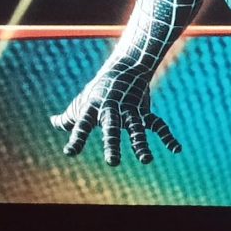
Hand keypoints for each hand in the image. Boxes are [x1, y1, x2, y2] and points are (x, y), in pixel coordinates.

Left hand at [52, 66, 181, 166]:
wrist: (125, 66)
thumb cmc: (98, 89)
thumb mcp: (81, 102)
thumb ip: (67, 117)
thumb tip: (53, 122)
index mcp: (94, 108)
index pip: (83, 125)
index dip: (76, 138)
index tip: (69, 153)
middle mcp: (112, 109)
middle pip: (112, 128)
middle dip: (112, 144)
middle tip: (113, 163)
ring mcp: (129, 110)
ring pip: (136, 128)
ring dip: (141, 144)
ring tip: (146, 160)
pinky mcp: (144, 111)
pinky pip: (158, 124)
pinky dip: (168, 136)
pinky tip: (176, 148)